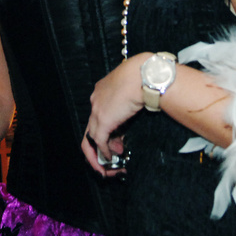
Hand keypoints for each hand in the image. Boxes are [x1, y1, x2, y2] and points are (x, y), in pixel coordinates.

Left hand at [82, 55, 145, 176]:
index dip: (107, 130)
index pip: (99, 115)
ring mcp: (98, 110)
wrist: (143, 74)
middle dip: (99, 144)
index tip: (117, 139)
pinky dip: (103, 151)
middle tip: (109, 156)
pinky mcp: (104, 120)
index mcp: (102, 90)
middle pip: (91, 127)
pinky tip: (109, 158)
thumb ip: (127, 107)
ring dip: (100, 152)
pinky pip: (99, 140)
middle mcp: (96, 100)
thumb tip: (128, 124)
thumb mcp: (132, 92)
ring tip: (110, 160)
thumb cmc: (143, 77)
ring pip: (91, 136)